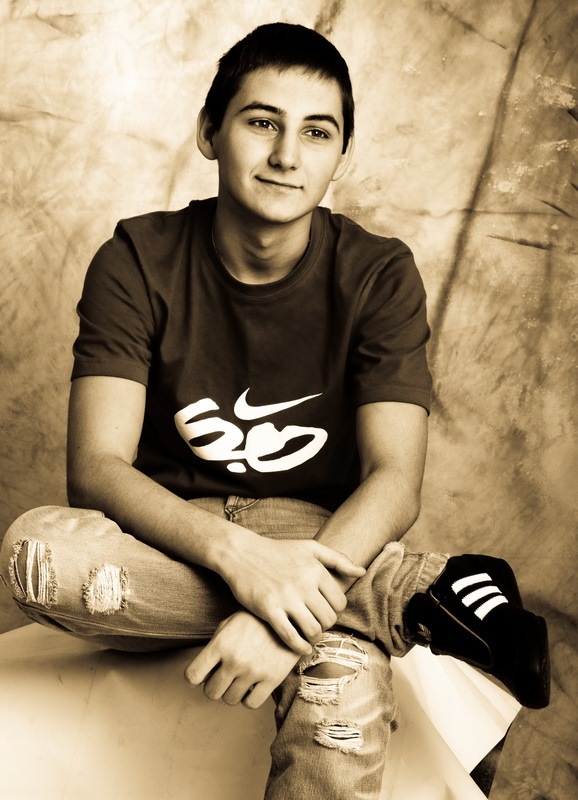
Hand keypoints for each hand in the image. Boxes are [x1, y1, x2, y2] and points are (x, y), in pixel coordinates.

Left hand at [184, 611, 300, 708]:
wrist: (289, 617)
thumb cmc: (255, 620)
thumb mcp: (229, 624)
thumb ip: (214, 646)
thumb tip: (202, 672)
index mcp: (220, 644)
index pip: (192, 675)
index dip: (195, 677)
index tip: (203, 674)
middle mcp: (234, 660)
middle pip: (211, 692)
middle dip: (214, 686)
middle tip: (224, 676)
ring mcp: (253, 671)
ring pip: (229, 700)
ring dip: (232, 692)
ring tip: (239, 679)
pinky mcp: (271, 680)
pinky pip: (250, 704)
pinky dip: (248, 698)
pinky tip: (252, 685)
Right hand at [220, 535, 364, 653]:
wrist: (241, 553)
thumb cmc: (278, 551)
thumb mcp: (310, 548)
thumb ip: (338, 559)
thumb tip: (362, 572)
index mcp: (315, 570)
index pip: (340, 603)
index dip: (335, 611)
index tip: (325, 610)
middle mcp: (303, 584)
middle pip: (328, 619)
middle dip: (325, 624)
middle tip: (317, 623)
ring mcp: (285, 598)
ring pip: (313, 630)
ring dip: (314, 637)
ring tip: (309, 634)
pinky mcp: (268, 610)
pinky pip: (290, 637)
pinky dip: (299, 647)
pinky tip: (301, 648)